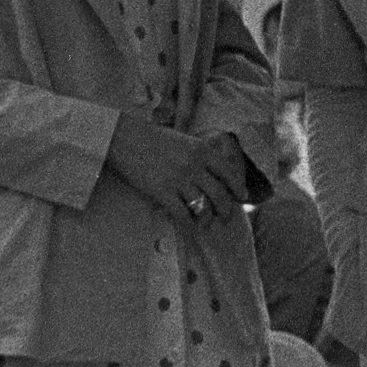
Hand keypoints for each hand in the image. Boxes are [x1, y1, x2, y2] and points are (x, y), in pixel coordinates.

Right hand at [104, 116, 245, 222]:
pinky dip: (189, 225)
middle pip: (220, 194)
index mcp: (203, 151)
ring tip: (206, 224)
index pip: (229, 173)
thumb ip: (201, 155)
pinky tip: (189, 229)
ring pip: (204, 207)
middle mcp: (195, 165)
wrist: (125, 138)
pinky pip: (182, 214)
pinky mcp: (162, 191)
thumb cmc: (154, 139)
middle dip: (225, 209)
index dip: (238, 188)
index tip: (241, 197)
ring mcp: (179, 179)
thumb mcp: (185, 141)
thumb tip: (212, 173)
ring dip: (207, 219)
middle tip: (224, 217)